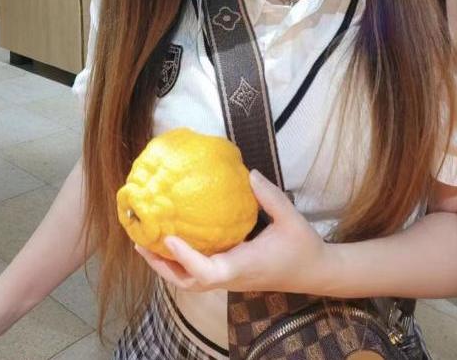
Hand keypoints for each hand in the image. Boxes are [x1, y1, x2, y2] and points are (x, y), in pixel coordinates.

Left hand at [135, 170, 332, 293]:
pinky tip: (171, 241)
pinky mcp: (230, 274)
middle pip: (189, 282)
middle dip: (162, 266)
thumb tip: (248, 173)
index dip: (186, 257)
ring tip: (146, 242)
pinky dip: (180, 262)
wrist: (315, 271)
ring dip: (167, 265)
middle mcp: (231, 277)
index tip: (169, 238)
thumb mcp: (290, 217)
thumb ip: (270, 196)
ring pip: (191, 281)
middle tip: (141, 241)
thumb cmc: (302, 246)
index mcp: (243, 266)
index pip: (209, 271)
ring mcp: (229, 279)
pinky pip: (199, 273)